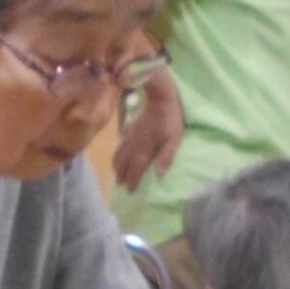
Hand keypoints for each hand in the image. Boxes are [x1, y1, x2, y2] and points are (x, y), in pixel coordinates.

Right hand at [111, 66, 183, 191]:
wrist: (160, 98)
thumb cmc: (170, 119)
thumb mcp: (174, 139)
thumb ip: (166, 156)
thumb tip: (159, 174)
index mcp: (145, 149)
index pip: (136, 168)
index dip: (132, 180)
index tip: (129, 190)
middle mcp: (134, 144)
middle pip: (125, 162)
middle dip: (121, 174)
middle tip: (119, 184)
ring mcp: (131, 134)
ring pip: (120, 151)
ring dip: (117, 163)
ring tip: (115, 172)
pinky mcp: (131, 125)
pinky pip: (122, 138)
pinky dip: (119, 145)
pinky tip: (119, 146)